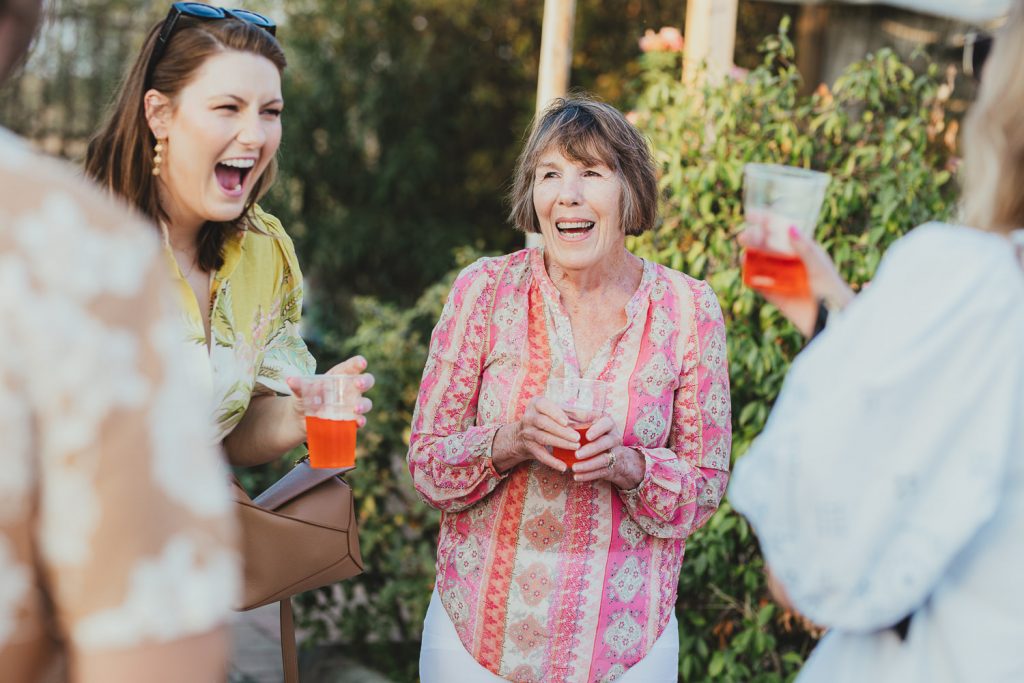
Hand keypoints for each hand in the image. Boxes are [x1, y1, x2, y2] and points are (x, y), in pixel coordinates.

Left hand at [285, 355, 374, 429]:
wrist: (301, 418)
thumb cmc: (305, 397)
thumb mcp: (300, 390)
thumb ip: (298, 385)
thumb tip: (290, 380)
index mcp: (339, 376)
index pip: (351, 367)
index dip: (357, 363)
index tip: (361, 362)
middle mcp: (350, 389)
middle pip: (366, 381)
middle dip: (365, 381)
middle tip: (359, 383)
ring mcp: (352, 405)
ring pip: (366, 402)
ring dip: (363, 405)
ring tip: (356, 408)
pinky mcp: (350, 420)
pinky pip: (360, 420)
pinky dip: (360, 421)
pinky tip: (357, 422)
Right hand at [500, 396, 581, 472]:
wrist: (523, 434)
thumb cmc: (548, 418)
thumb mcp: (557, 411)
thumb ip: (575, 413)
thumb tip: (596, 416)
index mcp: (537, 404)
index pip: (543, 406)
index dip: (555, 413)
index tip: (567, 421)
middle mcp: (529, 417)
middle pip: (544, 423)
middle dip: (561, 431)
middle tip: (577, 437)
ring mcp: (527, 433)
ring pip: (543, 438)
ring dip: (560, 443)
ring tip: (576, 447)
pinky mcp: (529, 447)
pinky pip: (540, 455)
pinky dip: (552, 461)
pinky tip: (563, 467)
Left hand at [570, 415, 644, 488]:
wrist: (615, 454)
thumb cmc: (594, 433)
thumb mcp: (589, 422)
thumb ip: (575, 417)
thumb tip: (559, 412)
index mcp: (607, 424)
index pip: (606, 424)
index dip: (597, 430)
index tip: (587, 436)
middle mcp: (614, 438)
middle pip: (606, 442)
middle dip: (591, 449)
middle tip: (577, 454)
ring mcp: (615, 453)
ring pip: (604, 459)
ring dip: (588, 465)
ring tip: (574, 468)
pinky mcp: (612, 468)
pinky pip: (601, 472)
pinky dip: (588, 475)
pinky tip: (577, 477)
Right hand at [739, 223, 854, 337]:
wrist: (833, 319)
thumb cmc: (832, 289)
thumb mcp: (819, 266)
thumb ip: (804, 248)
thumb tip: (790, 227)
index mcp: (803, 250)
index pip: (781, 230)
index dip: (766, 221)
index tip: (751, 215)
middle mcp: (790, 262)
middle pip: (768, 246)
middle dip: (755, 240)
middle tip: (743, 237)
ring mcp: (782, 278)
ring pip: (762, 264)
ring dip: (752, 258)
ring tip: (743, 255)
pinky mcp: (777, 296)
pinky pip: (761, 287)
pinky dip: (754, 281)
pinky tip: (748, 275)